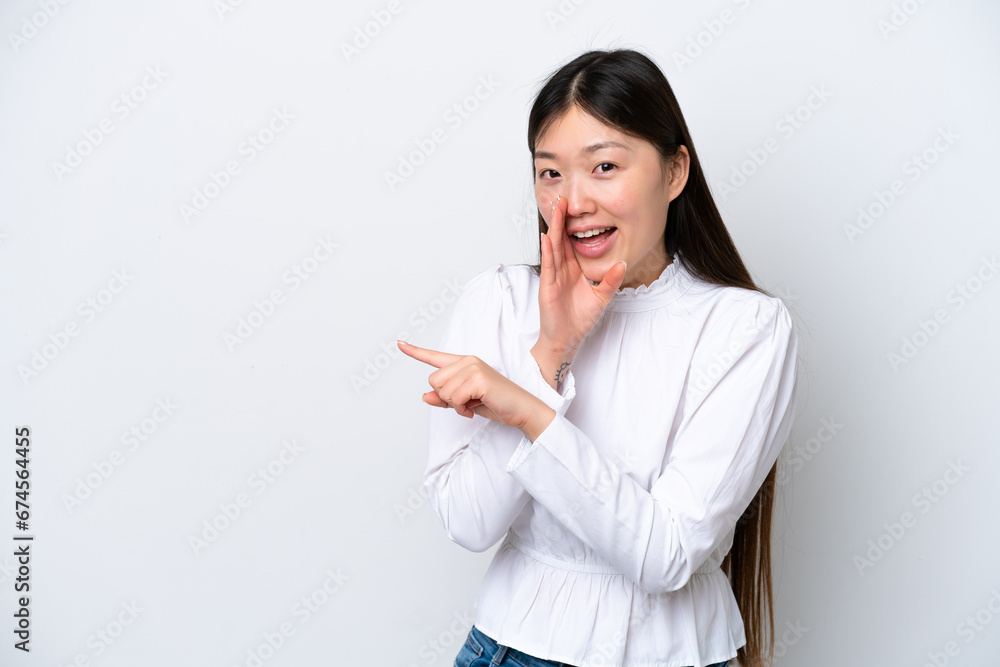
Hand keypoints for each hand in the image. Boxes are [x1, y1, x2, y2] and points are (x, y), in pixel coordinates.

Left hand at [397, 341, 554, 439]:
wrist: (523, 410)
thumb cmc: (497, 404)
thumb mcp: (465, 403)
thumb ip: (445, 398)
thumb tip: (425, 396)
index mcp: (465, 363)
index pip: (435, 357)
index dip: (415, 352)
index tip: (399, 344)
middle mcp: (467, 361)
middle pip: (434, 381)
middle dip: (447, 398)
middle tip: (467, 403)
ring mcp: (473, 368)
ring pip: (442, 390)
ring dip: (455, 405)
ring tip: (473, 405)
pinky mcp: (478, 379)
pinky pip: (453, 398)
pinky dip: (461, 409)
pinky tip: (475, 408)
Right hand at [538, 195, 626, 358]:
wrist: (566, 339)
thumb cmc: (580, 320)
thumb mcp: (601, 298)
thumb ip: (611, 281)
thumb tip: (623, 264)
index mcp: (574, 270)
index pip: (571, 243)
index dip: (572, 226)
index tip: (576, 208)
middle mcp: (562, 270)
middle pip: (561, 239)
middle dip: (561, 219)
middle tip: (562, 199)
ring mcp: (554, 276)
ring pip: (553, 247)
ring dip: (553, 228)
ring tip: (555, 209)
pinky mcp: (548, 286)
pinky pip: (549, 264)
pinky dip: (548, 250)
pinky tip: (547, 237)